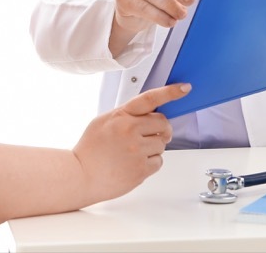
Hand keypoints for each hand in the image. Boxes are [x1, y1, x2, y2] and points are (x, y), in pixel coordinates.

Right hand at [72, 83, 189, 203]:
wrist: (80, 176)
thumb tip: (146, 113)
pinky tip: (135, 163)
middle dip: (160, 129)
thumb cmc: (90, 150)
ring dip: (153, 148)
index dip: (170, 92)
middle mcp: (130, 131)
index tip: (185, 88)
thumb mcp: (103, 122)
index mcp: (121, 116)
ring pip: (162, 144)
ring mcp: (137, 151)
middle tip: (150, 135)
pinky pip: (159, 161)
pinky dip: (151, 163)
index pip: (150, 99)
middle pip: (163, 123)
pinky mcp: (141, 169)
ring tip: (134, 152)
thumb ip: (125, 115)